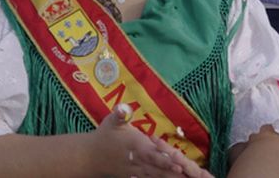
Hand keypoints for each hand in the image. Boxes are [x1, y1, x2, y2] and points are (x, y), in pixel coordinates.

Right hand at [88, 105, 214, 177]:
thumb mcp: (112, 122)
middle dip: (173, 172)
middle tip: (188, 174)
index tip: (179, 163)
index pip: (152, 154)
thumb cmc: (104, 136)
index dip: (165, 159)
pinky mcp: (134, 177)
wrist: (90, 157)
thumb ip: (120, 114)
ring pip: (155, 177)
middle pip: (157, 169)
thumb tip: (123, 107)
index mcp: (135, 145)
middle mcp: (137, 160)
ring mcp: (136, 171)